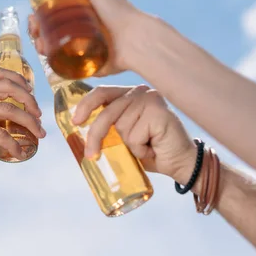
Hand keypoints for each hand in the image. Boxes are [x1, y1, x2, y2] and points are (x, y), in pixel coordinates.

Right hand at [0, 66, 45, 178]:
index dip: (18, 79)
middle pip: (6, 86)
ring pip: (8, 108)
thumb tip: (34, 115)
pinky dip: (14, 144)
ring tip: (39, 133)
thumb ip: (4, 116)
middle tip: (39, 115)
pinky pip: (1, 132)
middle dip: (28, 99)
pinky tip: (20, 153)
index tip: (31, 92)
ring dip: (29, 121)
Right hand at [27, 0, 153, 76]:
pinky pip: (64, 64)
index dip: (39, 14)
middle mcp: (79, 29)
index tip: (33, 16)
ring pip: (53, 48)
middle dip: (36, 31)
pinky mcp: (84, 64)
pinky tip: (46, 57)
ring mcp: (81, 47)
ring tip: (41, 45)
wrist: (135, 41)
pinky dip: (52, 62)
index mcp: (80, 10)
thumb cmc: (117, 10)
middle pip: (49, 30)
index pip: (53, 12)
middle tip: (35, 31)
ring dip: (40, 46)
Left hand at [71, 85, 196, 183]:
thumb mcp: (124, 136)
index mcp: (129, 94)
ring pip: (121, 127)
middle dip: (96, 135)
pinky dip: (140, 149)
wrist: (181, 163)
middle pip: (107, 112)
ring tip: (145, 147)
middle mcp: (139, 92)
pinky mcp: (158, 112)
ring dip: (129, 145)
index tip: (75, 121)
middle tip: (92, 155)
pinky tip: (154, 147)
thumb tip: (78, 129)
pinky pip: (134, 136)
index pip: (102, 93)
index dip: (85, 106)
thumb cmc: (151, 150)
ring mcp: (150, 99)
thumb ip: (108, 127)